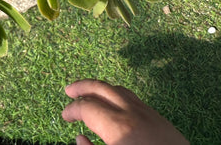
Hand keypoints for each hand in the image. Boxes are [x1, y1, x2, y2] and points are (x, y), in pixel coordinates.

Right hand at [62, 79, 188, 144]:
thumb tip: (80, 138)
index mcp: (118, 127)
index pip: (87, 107)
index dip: (72, 110)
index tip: (64, 116)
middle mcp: (132, 113)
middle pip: (101, 88)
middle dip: (82, 86)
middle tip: (68, 90)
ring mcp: (147, 112)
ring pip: (118, 89)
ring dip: (100, 88)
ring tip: (89, 94)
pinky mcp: (158, 117)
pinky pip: (132, 96)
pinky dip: (116, 94)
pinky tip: (114, 103)